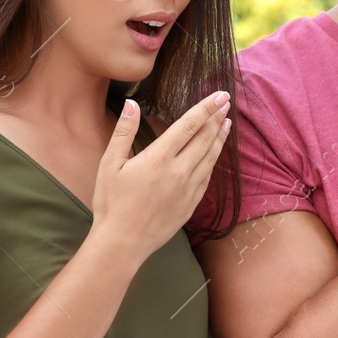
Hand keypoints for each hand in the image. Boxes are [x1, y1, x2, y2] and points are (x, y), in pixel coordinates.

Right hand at [91, 91, 230, 262]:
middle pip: (204, 138)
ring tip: (227, 122)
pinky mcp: (191, 203)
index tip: (220, 95)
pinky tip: (215, 153)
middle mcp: (179, 171)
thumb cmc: (112, 203)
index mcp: (159, 158)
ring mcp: (188, 189)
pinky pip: (207, 177)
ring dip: (220, 137)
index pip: (189, 125)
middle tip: (226, 102)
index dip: (206, 107)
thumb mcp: (110, 164)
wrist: (123, 243)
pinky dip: (214, 160)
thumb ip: (124, 131)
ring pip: (210, 157)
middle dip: (217, 117)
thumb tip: (132, 104)